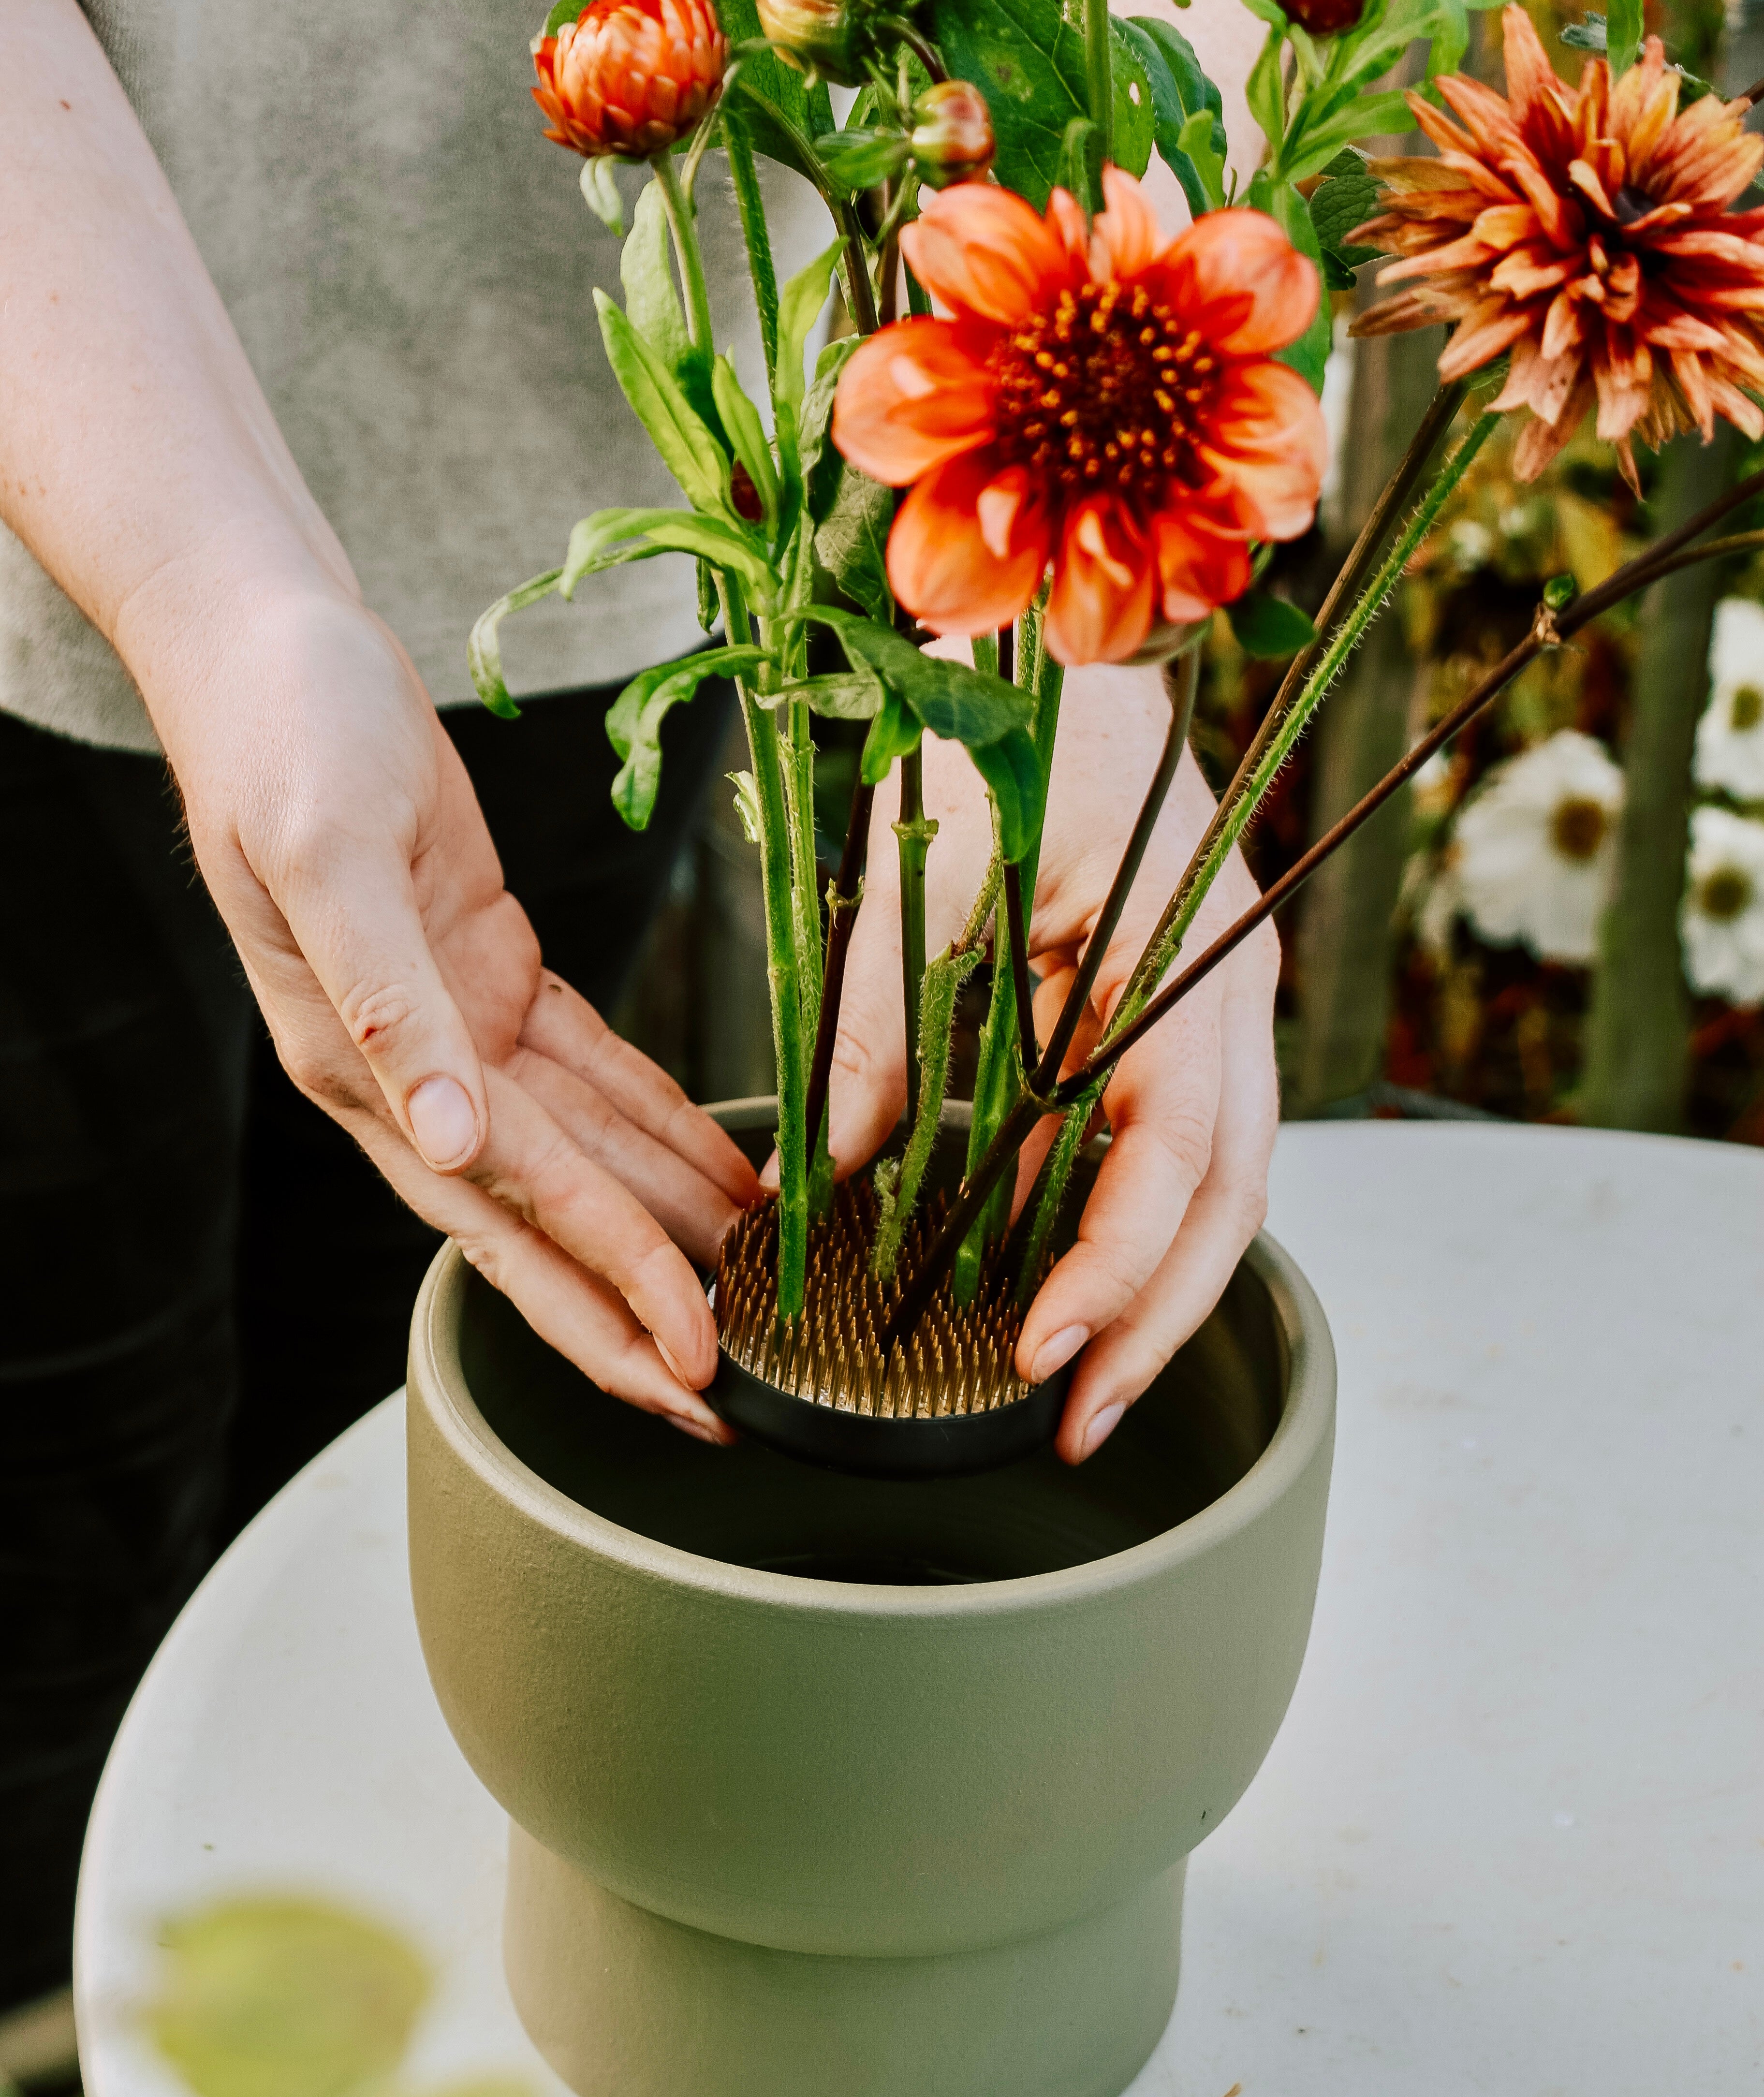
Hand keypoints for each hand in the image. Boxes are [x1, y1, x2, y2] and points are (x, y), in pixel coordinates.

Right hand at [129, 563, 756, 1437]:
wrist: (273, 644)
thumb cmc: (285, 735)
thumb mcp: (328, 858)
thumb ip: (386, 1000)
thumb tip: (446, 1136)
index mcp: (364, 1069)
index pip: (512, 1211)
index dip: (606, 1286)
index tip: (687, 1362)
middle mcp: (416, 1075)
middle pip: (547, 1227)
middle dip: (635, 1315)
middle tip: (724, 1398)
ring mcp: (457, 1030)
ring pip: (586, 1163)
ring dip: (668, 1231)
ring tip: (760, 1298)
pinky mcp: (496, 973)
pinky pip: (597, 1078)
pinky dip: (664, 1127)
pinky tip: (727, 1175)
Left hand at [823, 653, 1279, 1464]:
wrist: (1067, 630)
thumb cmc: (1010, 711)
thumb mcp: (934, 860)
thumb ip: (882, 1017)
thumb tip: (823, 1170)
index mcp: (1190, 960)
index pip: (1176, 1155)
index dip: (1115, 1266)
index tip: (1044, 1354)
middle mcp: (1222, 999)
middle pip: (1221, 1203)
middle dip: (1154, 1326)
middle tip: (1077, 1428)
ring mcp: (1202, 1012)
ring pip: (1201, 1191)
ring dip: (1138, 1295)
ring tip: (1067, 1395)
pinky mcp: (1157, 1019)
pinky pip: (1145, 1145)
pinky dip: (1101, 1225)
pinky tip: (1040, 1289)